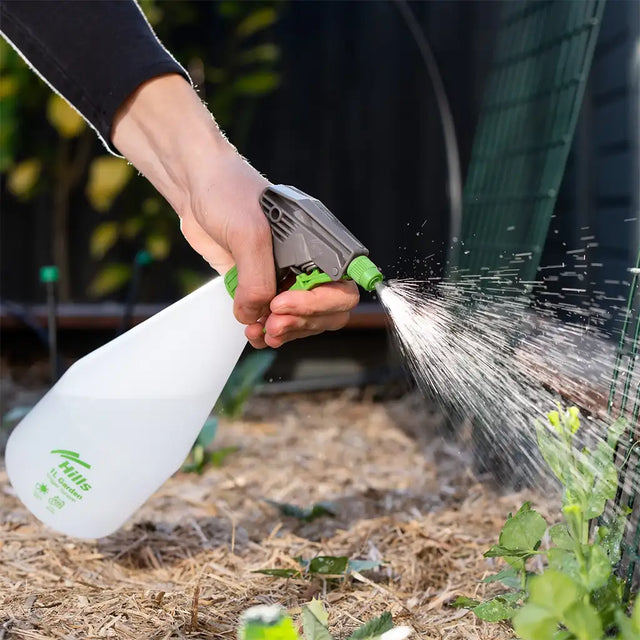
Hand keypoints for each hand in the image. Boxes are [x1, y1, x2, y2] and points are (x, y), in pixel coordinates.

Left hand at [112, 74, 358, 345]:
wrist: (196, 186)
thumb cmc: (229, 192)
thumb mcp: (250, 233)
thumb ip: (257, 279)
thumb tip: (256, 315)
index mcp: (320, 243)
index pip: (343, 286)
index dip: (320, 303)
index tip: (283, 302)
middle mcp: (309, 262)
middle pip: (327, 310)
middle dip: (302, 322)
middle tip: (272, 323)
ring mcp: (286, 276)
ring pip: (303, 320)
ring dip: (285, 331)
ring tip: (262, 332)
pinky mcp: (261, 285)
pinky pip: (275, 319)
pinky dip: (266, 331)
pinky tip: (253, 331)